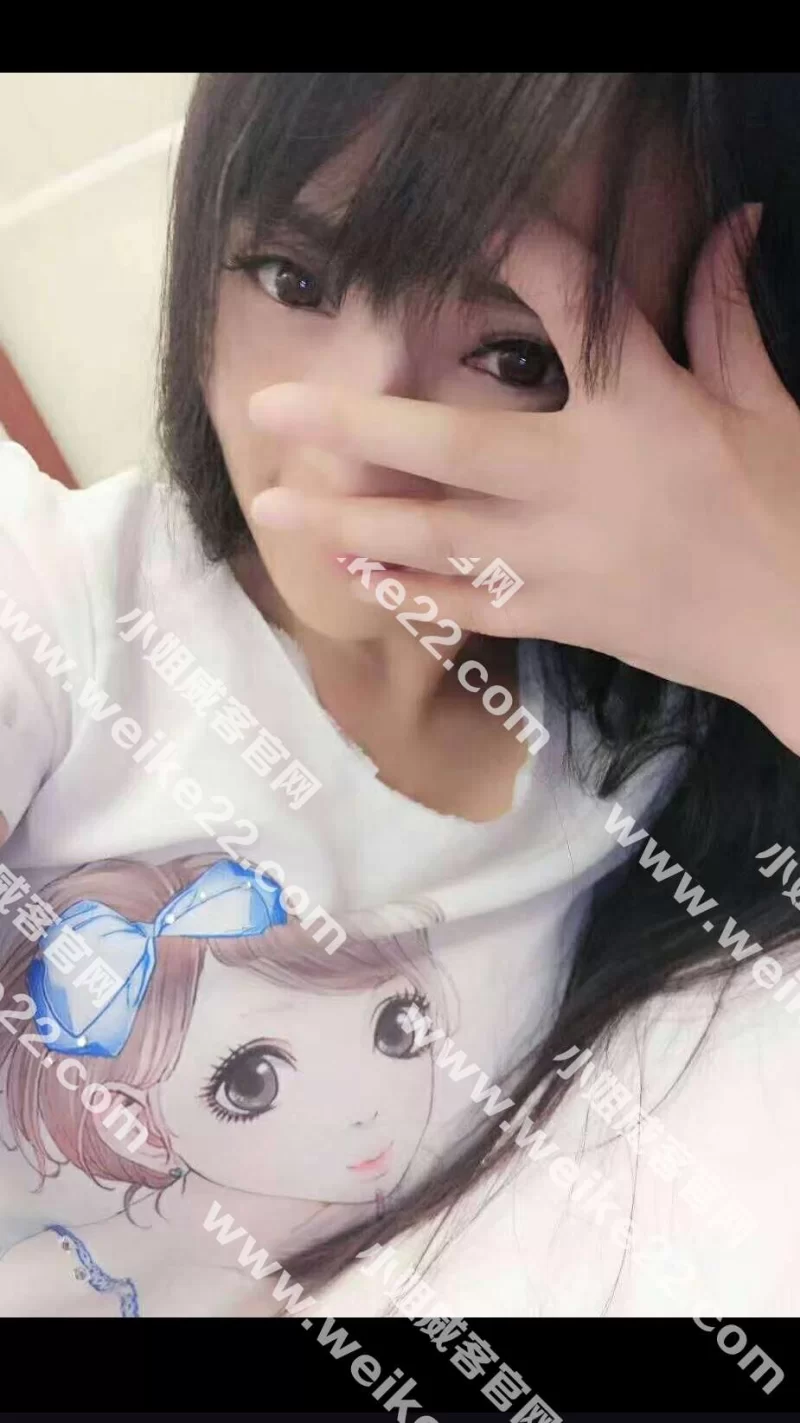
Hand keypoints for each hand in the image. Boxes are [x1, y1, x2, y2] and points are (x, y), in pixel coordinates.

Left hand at [248, 209, 799, 753]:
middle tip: (270, 408)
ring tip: (274, 504)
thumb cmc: (788, 511)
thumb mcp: (765, 403)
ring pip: (433, 536)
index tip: (467, 221)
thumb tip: (733, 225)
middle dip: (351, 423)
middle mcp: (577, 480)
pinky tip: (352, 572)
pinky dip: (405, 590)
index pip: (569, 305)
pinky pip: (464, 605)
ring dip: (348, 519)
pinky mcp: (555, 614)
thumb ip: (725, 316)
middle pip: (446, 444)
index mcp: (638, 410)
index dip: (516, 250)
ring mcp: (556, 557)